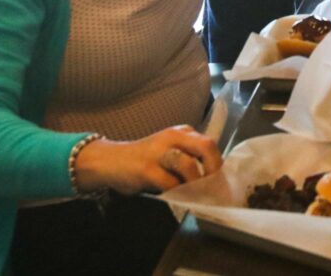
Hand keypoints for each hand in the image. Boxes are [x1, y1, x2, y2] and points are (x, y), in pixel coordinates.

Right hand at [74, 124, 222, 194]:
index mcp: (181, 132)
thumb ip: (189, 158)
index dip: (218, 164)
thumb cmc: (145, 159)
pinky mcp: (146, 169)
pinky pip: (170, 183)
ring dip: (196, 184)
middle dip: (214, 169)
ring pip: (189, 165)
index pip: (209, 144)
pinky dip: (178, 192)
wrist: (109, 161)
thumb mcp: (169, 150)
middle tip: (214, 188)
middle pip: (205, 147)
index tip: (221, 181)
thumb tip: (213, 179)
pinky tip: (179, 198)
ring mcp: (158, 152)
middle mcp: (172, 137)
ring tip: (198, 196)